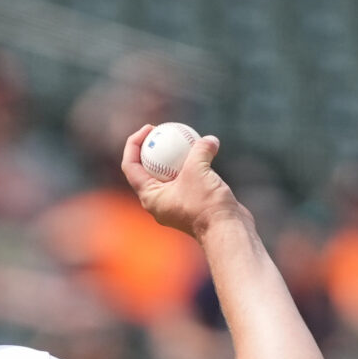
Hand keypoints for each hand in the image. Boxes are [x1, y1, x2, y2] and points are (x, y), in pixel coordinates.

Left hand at [121, 125, 242, 238]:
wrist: (226, 230)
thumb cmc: (206, 204)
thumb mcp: (198, 169)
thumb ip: (200, 150)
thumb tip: (209, 140)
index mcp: (150, 197)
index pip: (130, 166)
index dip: (134, 144)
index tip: (149, 129)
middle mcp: (158, 201)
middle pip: (146, 168)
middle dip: (152, 147)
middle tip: (162, 129)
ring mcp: (174, 202)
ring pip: (169, 173)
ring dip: (174, 155)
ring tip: (182, 137)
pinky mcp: (191, 202)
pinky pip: (186, 178)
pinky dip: (191, 164)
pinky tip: (201, 150)